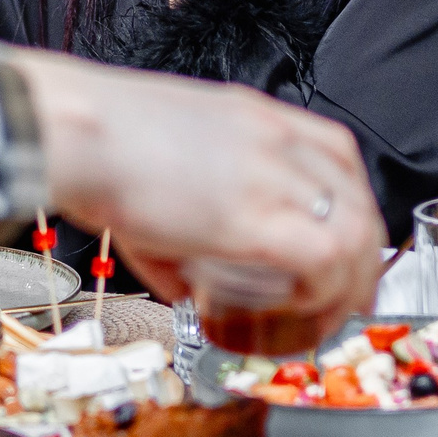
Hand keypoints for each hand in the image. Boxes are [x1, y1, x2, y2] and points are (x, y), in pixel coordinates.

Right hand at [5, 49, 383, 323]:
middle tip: (346, 298)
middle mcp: (275, 140)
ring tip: (329, 318)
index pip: (338, 154)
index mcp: (254, 117)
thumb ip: (183, 227)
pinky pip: (325, 260)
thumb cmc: (94, 142)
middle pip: (358, 199)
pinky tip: (301, 314)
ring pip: (355, 233)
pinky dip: (324, 292)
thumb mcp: (159, 170)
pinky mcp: (255, 218)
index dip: (350, 206)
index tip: (341, 246)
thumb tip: (188, 288)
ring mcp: (271, 175)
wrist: (73, 131)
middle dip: (364, 256)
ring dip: (351, 282)